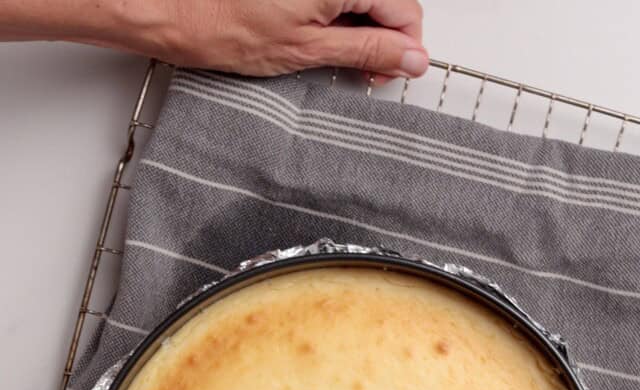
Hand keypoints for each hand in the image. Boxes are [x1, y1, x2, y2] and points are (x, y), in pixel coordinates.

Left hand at [0, 0, 428, 80]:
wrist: (172, 8)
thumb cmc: (224, 25)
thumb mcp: (307, 49)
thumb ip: (367, 50)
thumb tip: (410, 58)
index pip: (405, 9)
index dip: (402, 47)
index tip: (385, 72)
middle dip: (380, 35)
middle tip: (359, 71)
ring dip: (356, 25)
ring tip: (329, 53)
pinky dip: (332, 14)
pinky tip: (313, 33)